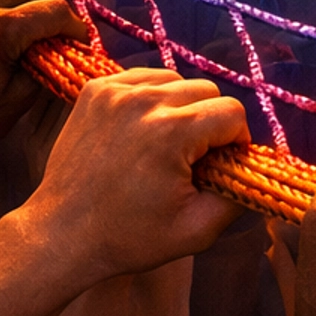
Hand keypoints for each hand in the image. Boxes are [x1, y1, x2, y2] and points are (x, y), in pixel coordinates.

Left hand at [21, 69, 248, 286]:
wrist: (61, 234)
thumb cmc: (127, 238)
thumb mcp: (195, 231)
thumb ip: (237, 197)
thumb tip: (254, 170)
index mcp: (172, 133)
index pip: (232, 112)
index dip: (235, 140)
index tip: (219, 165)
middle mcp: (145, 101)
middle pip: (207, 90)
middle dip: (210, 122)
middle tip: (192, 157)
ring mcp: (116, 91)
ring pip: (176, 80)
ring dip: (181, 107)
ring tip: (165, 143)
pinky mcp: (96, 88)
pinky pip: (143, 77)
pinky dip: (151, 98)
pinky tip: (141, 129)